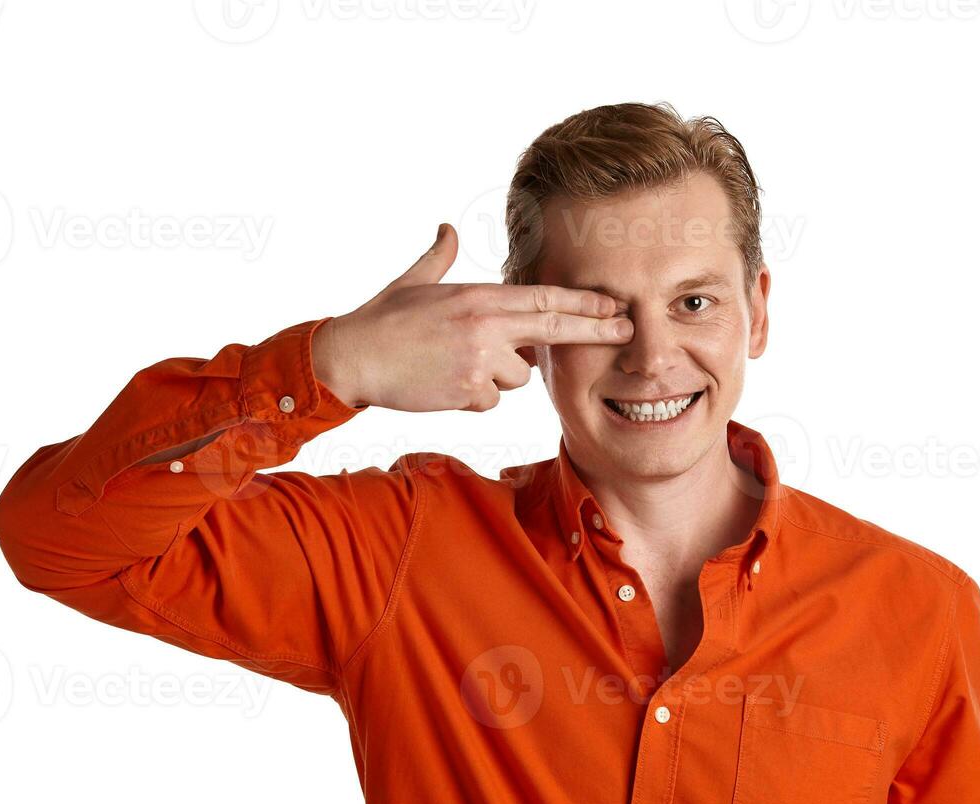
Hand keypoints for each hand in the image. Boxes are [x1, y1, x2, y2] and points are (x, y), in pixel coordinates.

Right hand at [313, 223, 631, 410]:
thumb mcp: (414, 282)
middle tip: (627, 330)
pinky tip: (445, 383)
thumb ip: (439, 256)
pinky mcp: (468, 391)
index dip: (583, 301)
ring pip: (517, 376)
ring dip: (498, 375)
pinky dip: (474, 396)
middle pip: (553, 331)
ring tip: (457, 363)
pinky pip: (491, 400)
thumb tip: (446, 228)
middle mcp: (485, 326)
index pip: (544, 298)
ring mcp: (479, 360)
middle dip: (595, 330)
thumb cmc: (382, 320)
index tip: (613, 303)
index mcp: (478, 297)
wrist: (352, 358)